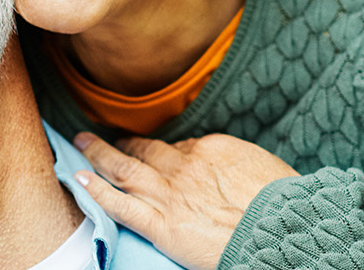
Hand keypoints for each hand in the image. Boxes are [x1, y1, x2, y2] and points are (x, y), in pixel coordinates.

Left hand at [72, 132, 298, 269]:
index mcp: (211, 149)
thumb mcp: (264, 168)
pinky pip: (122, 206)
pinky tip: (79, 180)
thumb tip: (228, 169)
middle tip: (100, 136)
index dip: (161, 151)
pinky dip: (98, 193)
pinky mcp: (162, 226)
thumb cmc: (284, 202)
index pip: (178, 147)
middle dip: (121, 144)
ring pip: (124, 169)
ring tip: (80, 144)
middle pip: (144, 150)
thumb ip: (236, 165)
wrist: (283, 228)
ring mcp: (170, 196)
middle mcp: (184, 167)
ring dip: (98, 155)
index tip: (150, 150)